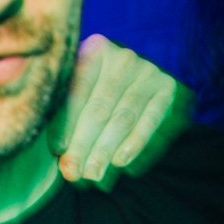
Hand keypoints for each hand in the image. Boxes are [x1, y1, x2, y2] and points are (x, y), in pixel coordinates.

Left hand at [51, 34, 192, 184]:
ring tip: (92, 172)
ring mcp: (147, 71)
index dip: (65, 123)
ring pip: (122, 117)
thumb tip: (62, 159)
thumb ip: (62, 114)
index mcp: (92, 51)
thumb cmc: (89, 84)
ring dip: (106, 149)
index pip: (75, 91)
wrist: (130, 68)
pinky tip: (119, 161)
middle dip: (84, 144)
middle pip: (98, 108)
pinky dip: (134, 142)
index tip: (57, 151)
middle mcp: (121, 58)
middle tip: (73, 172)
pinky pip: (150, 120)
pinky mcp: (166, 87)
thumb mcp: (73, 85)